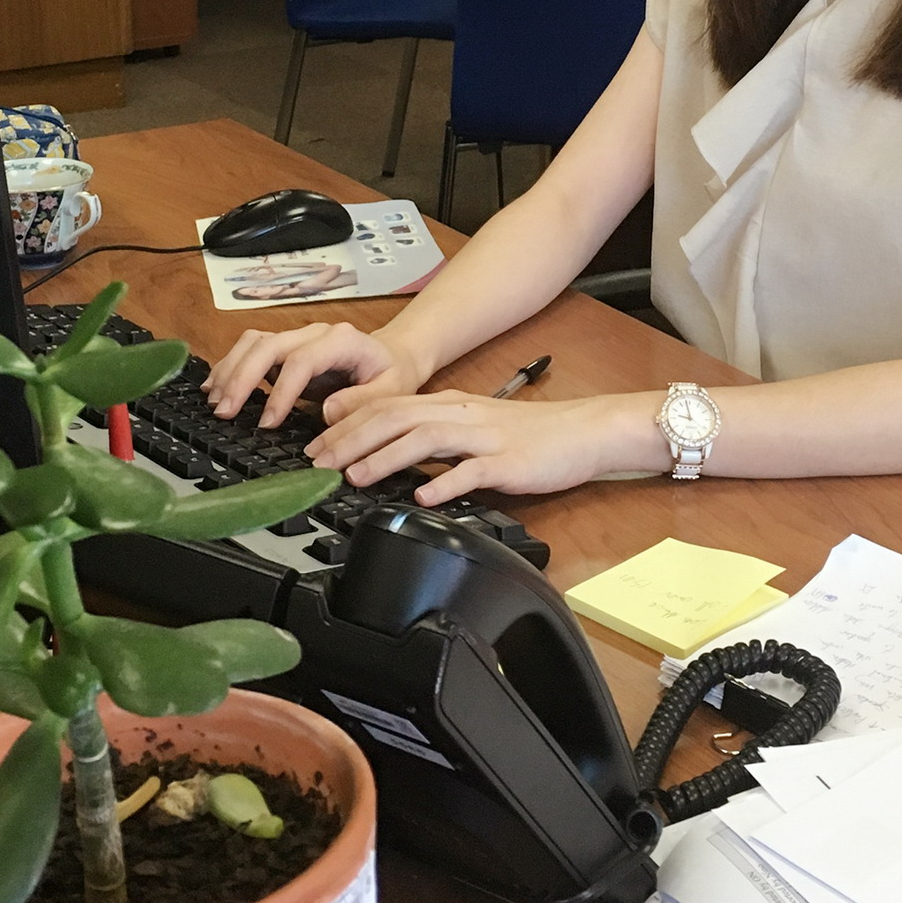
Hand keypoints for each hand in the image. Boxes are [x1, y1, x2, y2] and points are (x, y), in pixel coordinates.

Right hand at [203, 322, 427, 428]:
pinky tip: (216, 388)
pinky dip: (231, 366)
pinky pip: (251, 349)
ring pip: (253, 343)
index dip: (280, 391)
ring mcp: (296, 338)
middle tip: (225, 413)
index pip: (301, 360)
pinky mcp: (284, 349)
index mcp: (341, 340)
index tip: (267, 423)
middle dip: (242, 378)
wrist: (392, 357)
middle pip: (268, 346)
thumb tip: (326, 411)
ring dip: (230, 371)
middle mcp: (314, 333)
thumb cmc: (392, 375)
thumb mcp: (392, 391)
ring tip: (215, 403)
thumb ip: (363, 402)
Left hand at [309, 390, 659, 503]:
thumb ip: (436, 438)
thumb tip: (391, 455)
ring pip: (425, 439)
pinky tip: (422, 496)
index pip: (388, 407)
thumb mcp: (475, 428)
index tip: (318, 446)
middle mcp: (462, 415)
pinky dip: (443, 482)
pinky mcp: (507, 462)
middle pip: (396, 417)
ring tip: (354, 476)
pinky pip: (471, 470)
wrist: (584, 433)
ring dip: (385, 457)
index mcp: (451, 406)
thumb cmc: (531, 437)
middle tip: (319, 462)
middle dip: (351, 438)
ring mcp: (485, 437)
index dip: (348, 424)